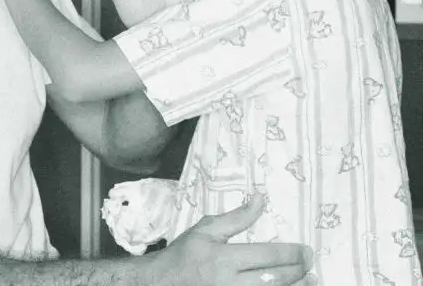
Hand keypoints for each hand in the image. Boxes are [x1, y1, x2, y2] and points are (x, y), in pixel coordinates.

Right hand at [142, 194, 315, 285]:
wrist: (163, 283)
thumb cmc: (186, 254)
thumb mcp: (207, 230)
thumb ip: (237, 217)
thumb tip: (260, 199)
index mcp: (225, 259)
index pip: (268, 256)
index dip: (291, 254)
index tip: (306, 249)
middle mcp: (232, 283)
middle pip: (276, 279)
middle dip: (299, 271)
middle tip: (311, 262)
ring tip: (312, 281)